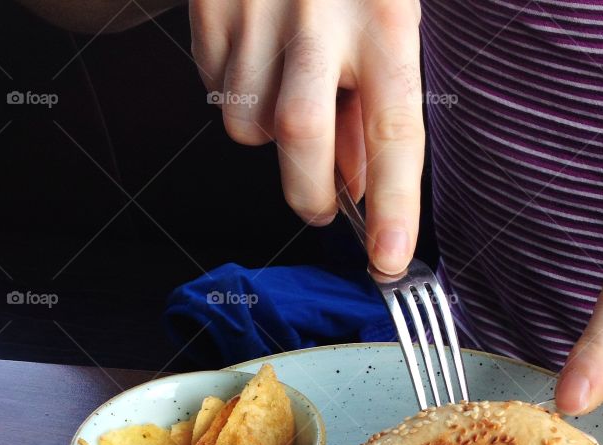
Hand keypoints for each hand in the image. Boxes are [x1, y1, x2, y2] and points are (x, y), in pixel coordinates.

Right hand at [190, 0, 423, 274]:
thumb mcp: (388, 22)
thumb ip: (374, 104)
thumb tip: (359, 188)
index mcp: (386, 16)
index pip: (393, 131)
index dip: (393, 205)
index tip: (388, 260)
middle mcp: (319, 11)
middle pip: (301, 139)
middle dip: (310, 194)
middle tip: (323, 206)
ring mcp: (255, 5)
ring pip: (250, 124)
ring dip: (270, 134)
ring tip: (291, 87)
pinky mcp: (209, 4)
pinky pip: (216, 90)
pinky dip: (238, 96)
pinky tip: (259, 56)